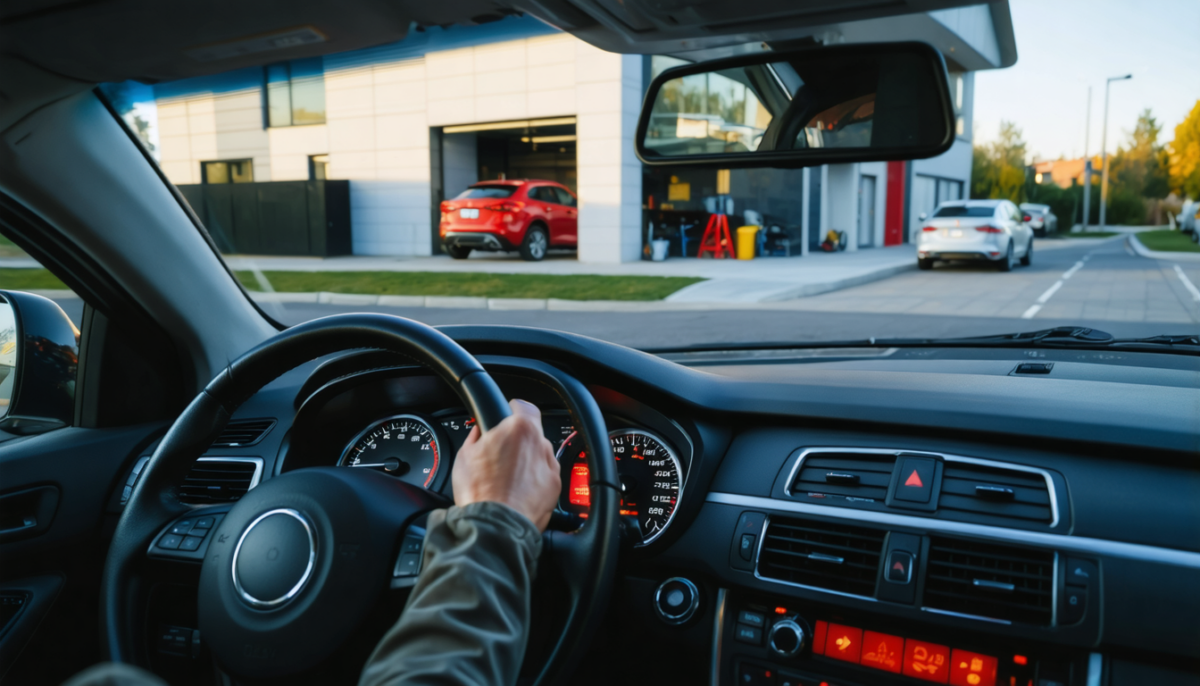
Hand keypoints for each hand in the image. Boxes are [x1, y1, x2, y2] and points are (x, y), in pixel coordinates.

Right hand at [452, 399, 560, 531]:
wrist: (495, 525)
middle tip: (501, 453)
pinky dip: (535, 479)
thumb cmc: (480, 492)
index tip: (508, 414)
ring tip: (508, 477)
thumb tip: (479, 433)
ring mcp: (550, 465)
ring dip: (528, 460)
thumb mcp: (464, 455)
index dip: (514, 409)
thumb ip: (477, 437)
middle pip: (532, 433)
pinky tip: (518, 489)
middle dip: (518, 440)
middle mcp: (540, 444)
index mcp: (519, 429)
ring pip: (539, 454)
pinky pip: (545, 475)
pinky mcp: (555, 486)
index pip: (524, 406)